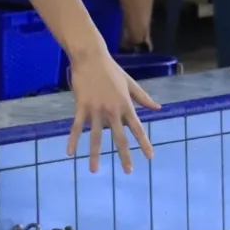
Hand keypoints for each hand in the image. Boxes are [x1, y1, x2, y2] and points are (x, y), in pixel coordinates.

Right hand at [66, 50, 157, 173]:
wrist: (91, 58)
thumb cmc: (112, 71)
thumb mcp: (130, 84)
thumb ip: (143, 98)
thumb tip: (158, 108)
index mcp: (126, 105)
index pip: (138, 128)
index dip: (144, 143)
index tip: (150, 157)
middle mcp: (113, 110)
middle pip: (119, 137)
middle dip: (124, 155)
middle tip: (128, 171)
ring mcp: (96, 110)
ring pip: (96, 137)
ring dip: (95, 154)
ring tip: (94, 170)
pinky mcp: (81, 107)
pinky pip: (77, 127)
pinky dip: (73, 140)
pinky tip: (71, 153)